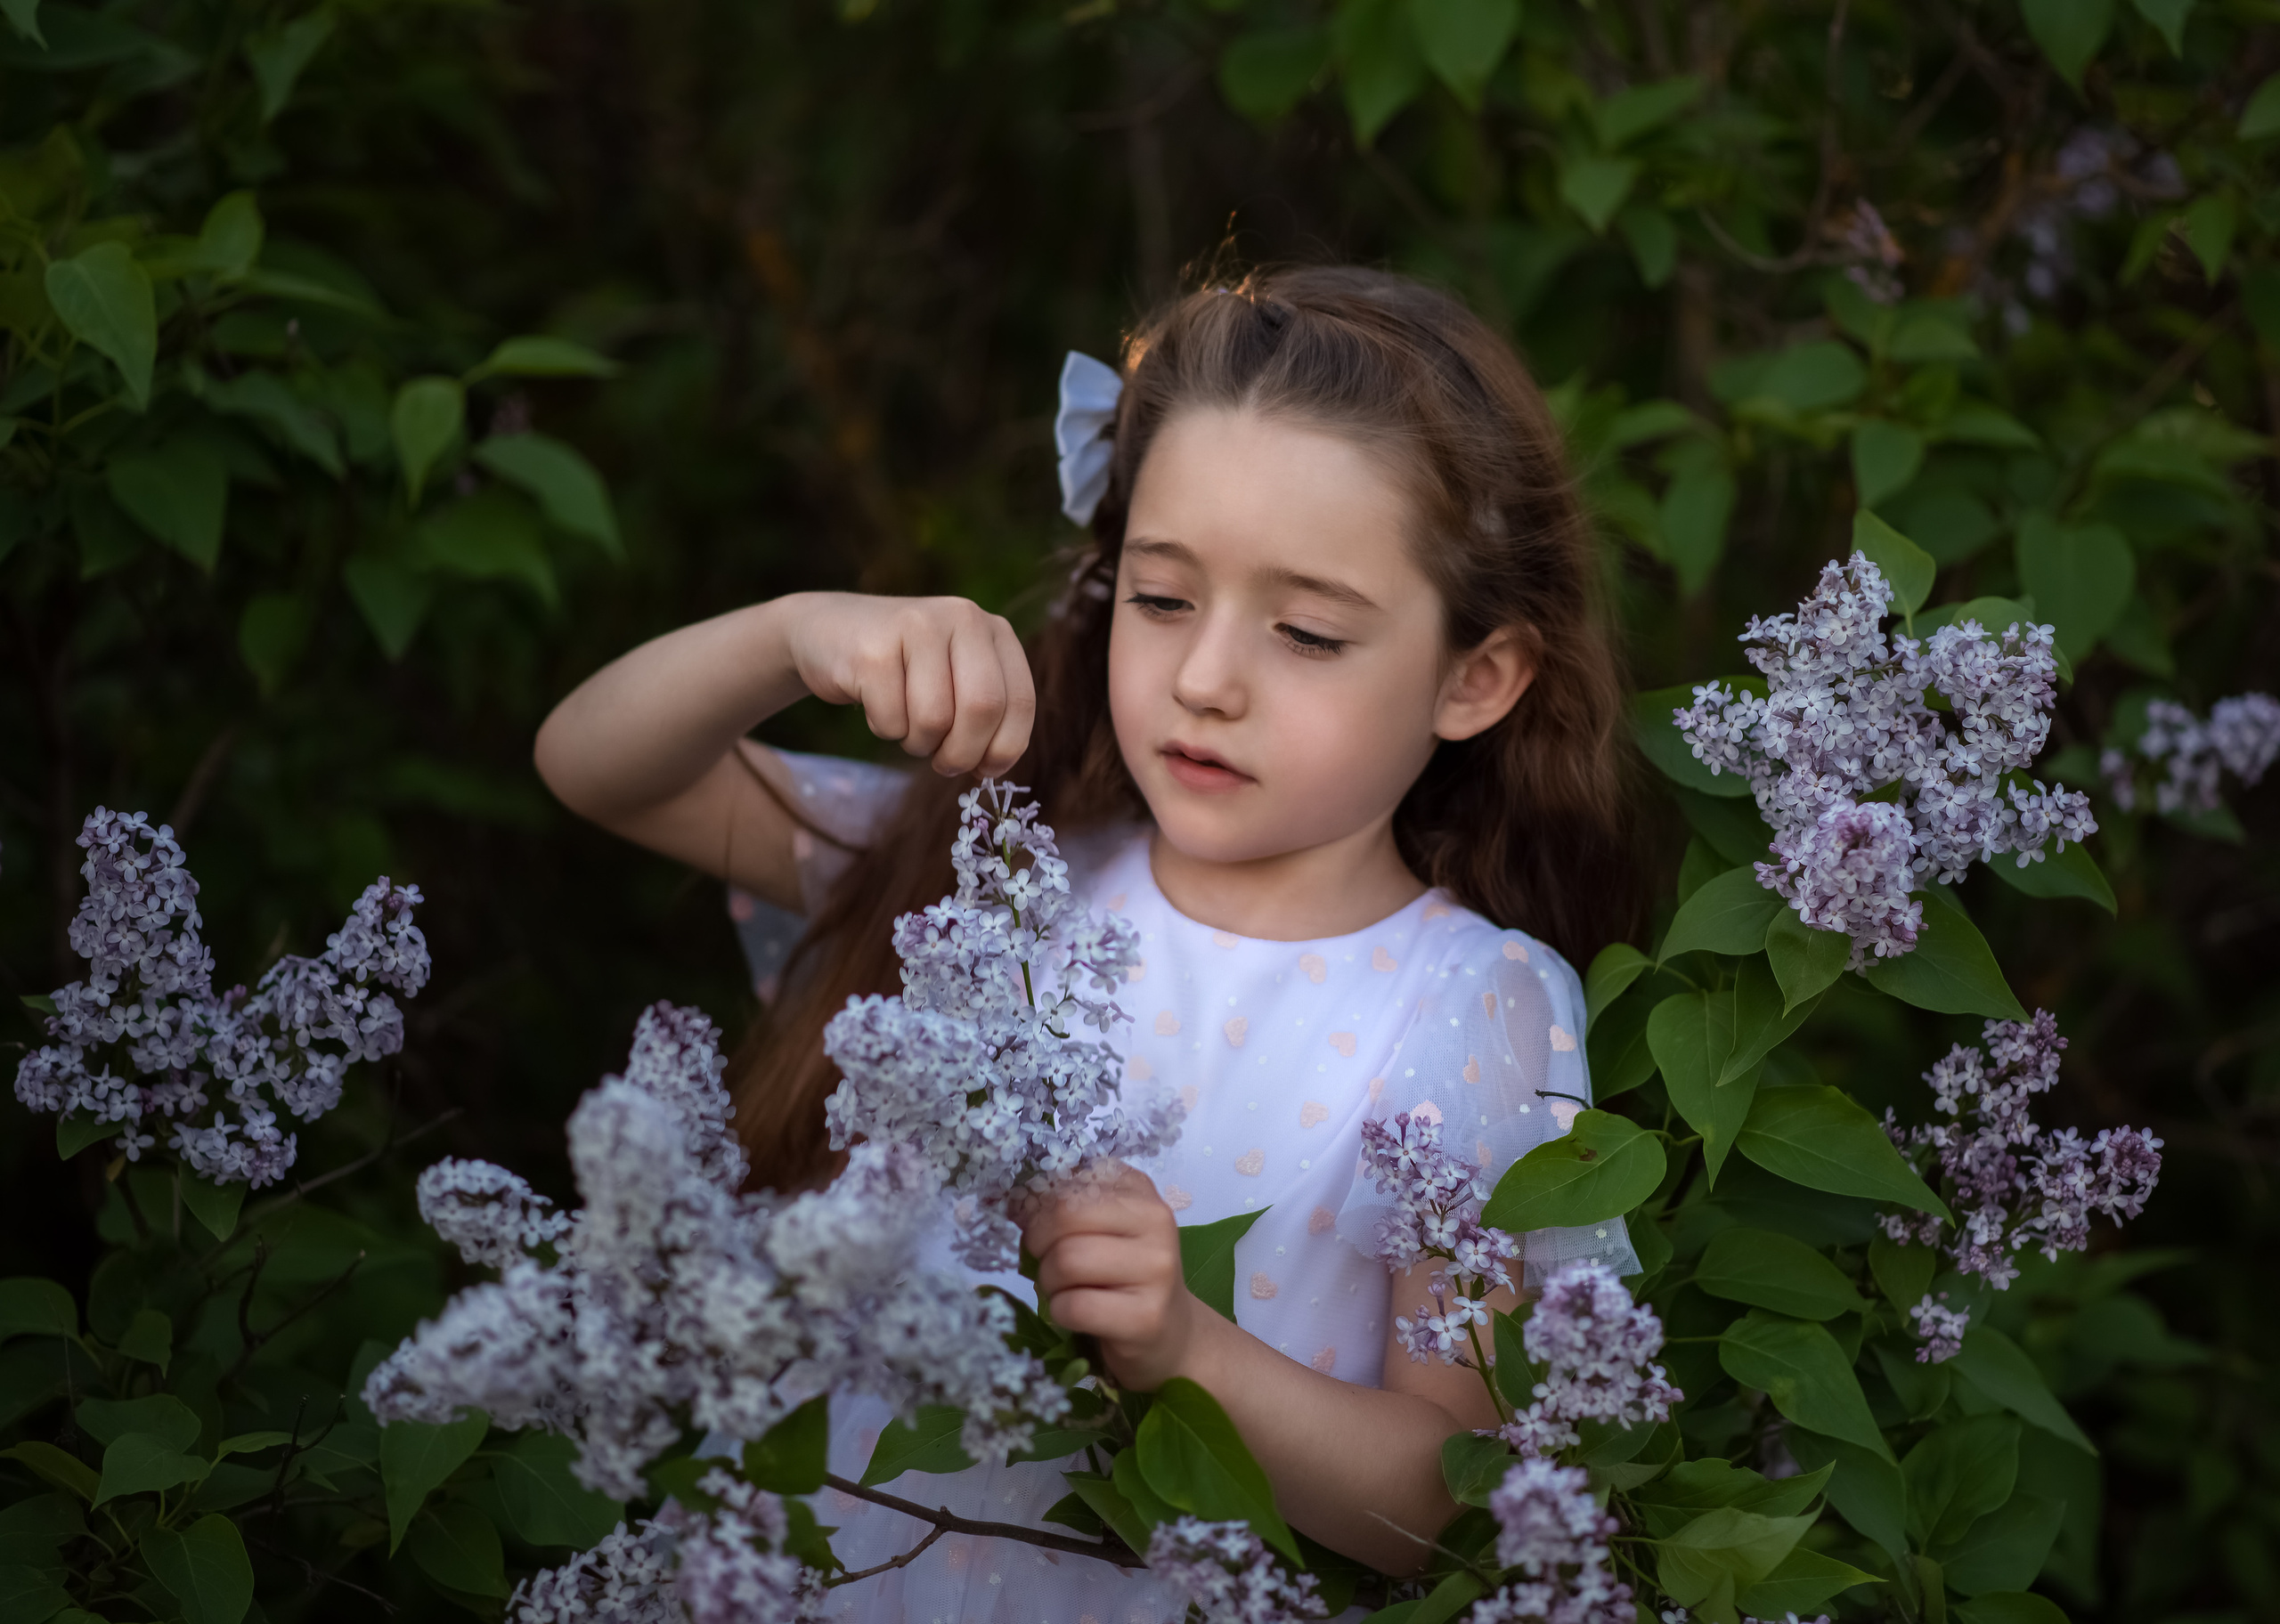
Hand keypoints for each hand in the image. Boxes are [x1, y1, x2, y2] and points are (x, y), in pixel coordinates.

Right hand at [782, 593, 1034, 777]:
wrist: (828, 631)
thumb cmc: (904, 670)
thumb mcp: (956, 679)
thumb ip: (987, 715)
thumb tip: (993, 768)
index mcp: (994, 629)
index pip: (1020, 701)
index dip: (1005, 748)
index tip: (984, 770)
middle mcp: (962, 618)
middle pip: (983, 709)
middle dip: (963, 753)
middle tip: (944, 764)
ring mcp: (916, 627)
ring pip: (934, 720)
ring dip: (919, 743)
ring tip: (906, 725)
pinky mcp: (872, 650)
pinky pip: (891, 721)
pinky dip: (885, 729)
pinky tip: (876, 704)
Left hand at [1018, 1162, 1209, 1392]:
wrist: (1172, 1334)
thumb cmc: (1125, 1276)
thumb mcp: (1104, 1228)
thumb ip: (1066, 1207)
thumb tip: (1016, 1201)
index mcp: (1140, 1191)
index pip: (1069, 1181)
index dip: (1038, 1206)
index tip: (1037, 1226)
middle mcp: (1155, 1222)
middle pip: (1065, 1216)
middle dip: (1039, 1243)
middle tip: (1045, 1262)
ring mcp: (1155, 1270)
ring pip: (1067, 1260)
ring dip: (1048, 1281)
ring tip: (1063, 1290)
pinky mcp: (1146, 1317)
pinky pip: (1075, 1306)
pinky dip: (1060, 1312)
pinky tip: (1075, 1314)